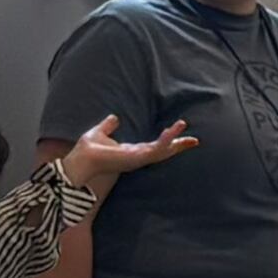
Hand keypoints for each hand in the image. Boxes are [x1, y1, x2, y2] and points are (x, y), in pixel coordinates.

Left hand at [54, 111, 197, 195]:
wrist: (81, 159)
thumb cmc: (88, 150)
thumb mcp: (100, 132)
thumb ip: (108, 126)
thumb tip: (114, 117)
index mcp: (132, 151)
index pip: (155, 146)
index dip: (168, 140)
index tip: (181, 135)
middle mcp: (138, 157)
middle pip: (164, 151)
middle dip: (179, 145)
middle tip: (196, 140)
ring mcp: (139, 159)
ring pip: (162, 150)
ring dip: (174, 140)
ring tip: (183, 126)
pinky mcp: (136, 159)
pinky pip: (154, 150)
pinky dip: (164, 141)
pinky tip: (171, 132)